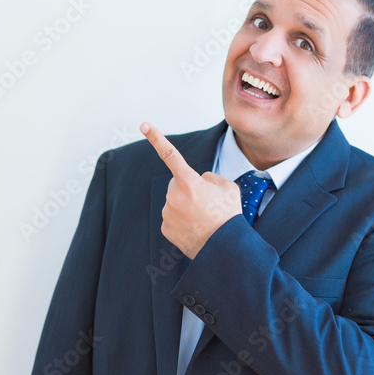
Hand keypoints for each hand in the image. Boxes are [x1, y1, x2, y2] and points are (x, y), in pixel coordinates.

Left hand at [141, 122, 242, 258]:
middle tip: (207, 204)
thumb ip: (211, 178)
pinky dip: (182, 221)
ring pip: (175, 202)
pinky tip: (195, 228)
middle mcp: (173, 195)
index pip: (170, 155)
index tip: (144, 125)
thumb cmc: (228, 216)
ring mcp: (167, 212)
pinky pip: (173, 218)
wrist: (223, 248)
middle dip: (189, 189)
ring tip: (204, 218)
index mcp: (189, 181)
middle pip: (178, 183)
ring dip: (186, 206)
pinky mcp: (165, 228)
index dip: (156, 138)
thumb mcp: (229, 188)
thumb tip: (200, 181)